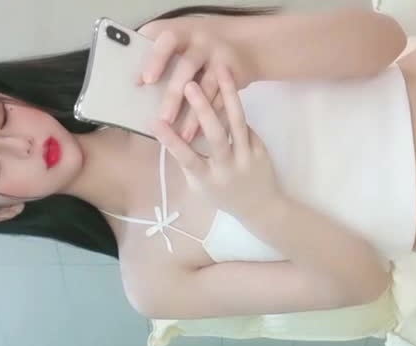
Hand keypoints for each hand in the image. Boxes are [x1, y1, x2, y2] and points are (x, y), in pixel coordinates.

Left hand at [138, 18, 253, 141]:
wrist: (240, 40)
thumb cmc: (194, 44)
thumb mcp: (175, 38)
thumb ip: (153, 53)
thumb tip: (131, 83)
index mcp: (181, 31)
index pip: (167, 41)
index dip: (156, 60)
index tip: (145, 81)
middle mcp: (202, 43)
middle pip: (187, 67)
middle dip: (174, 95)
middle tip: (163, 118)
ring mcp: (220, 59)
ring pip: (207, 87)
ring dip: (195, 114)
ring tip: (183, 136)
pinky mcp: (234, 76)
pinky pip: (223, 100)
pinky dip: (211, 118)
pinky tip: (200, 134)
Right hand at [153, 66, 280, 219]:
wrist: (260, 207)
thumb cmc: (221, 194)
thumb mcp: (199, 186)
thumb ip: (189, 161)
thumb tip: (173, 131)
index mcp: (207, 180)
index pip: (187, 158)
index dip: (171, 140)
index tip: (155, 122)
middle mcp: (228, 169)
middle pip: (216, 136)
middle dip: (202, 109)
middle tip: (189, 84)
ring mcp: (248, 158)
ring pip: (238, 122)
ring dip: (228, 94)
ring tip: (219, 69)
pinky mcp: (261, 149)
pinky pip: (245, 124)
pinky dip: (235, 105)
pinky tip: (228, 83)